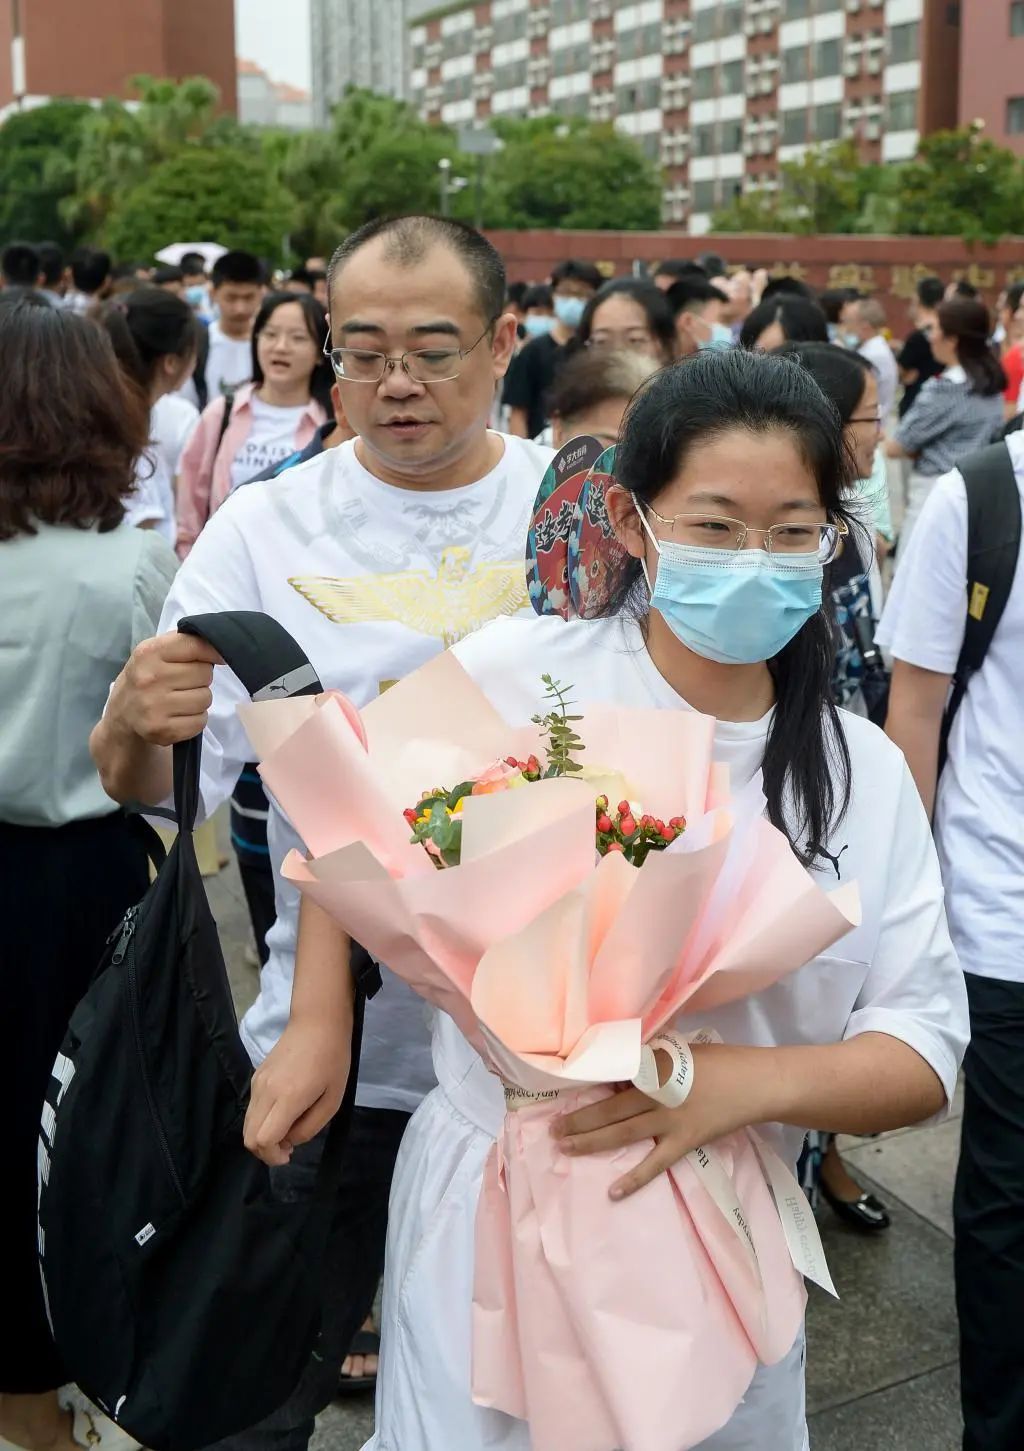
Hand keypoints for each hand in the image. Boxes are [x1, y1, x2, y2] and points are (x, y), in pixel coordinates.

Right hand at [109, 631, 222, 747]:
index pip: (196, 646)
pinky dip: (195, 719)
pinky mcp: (162, 731)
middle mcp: (149, 679)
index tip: (219, 656)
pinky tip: (179, 715)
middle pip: (205, 674)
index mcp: (149, 653)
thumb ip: (186, 643)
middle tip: (184, 683)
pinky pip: (200, 721)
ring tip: (181, 699)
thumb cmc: (146, 676)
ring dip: (199, 699)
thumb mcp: (156, 652)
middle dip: (200, 678)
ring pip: (205, 698)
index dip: (214, 652)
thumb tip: (221, 649)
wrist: (122, 714)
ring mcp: (154, 707)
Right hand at [244, 1017, 351, 1166]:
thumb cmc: (333, 1058)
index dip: (272, 1156)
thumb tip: (290, 1141)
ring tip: (288, 1129)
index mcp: (287, 1098)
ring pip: (247, 1124)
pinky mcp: (256, 1076)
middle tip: (287, 1147)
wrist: (317, 1021)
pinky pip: (252, 1108)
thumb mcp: (333, 1098)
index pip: (262, 1139)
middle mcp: (265, 1092)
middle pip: (248, 1137)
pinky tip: (283, 1112)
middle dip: (265, 1151)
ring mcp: (257, 1083)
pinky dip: (262, 1120)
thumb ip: (310, 1126)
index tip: (289, 1155)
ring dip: (263, 1135)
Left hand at [550, 1044, 776, 1200]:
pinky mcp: (685, 1141)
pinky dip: (634, 1178)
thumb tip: (621, 1064)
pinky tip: (613, 1191)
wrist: (755, 1083)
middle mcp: (655, 1094)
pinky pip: (655, 1164)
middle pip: (609, 1109)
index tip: (561, 1091)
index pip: (611, 1076)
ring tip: (565, 1147)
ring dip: (591, 1141)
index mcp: (653, 1067)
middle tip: (552, 1129)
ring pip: (622, 1133)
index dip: (586, 1085)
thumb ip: (650, 1059)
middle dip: (578, 1119)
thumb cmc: (719, 1061)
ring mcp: (669, 1120)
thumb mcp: (679, 1050)